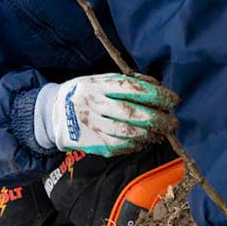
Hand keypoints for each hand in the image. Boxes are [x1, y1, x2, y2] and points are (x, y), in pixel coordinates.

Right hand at [34, 73, 178, 156]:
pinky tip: (145, 140)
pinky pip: (119, 146)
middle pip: (130, 113)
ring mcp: (91, 125)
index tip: (173, 100)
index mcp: (96, 84)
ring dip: (149, 134)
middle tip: (173, 122)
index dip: (155, 95)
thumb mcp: (99, 79)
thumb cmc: (85, 92)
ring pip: (126, 133)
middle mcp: (92, 104)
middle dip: (157, 119)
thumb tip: (157, 87)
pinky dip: (136, 144)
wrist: (53, 113)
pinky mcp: (91, 143)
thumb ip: (126, 82)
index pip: (130, 88)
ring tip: (162, 133)